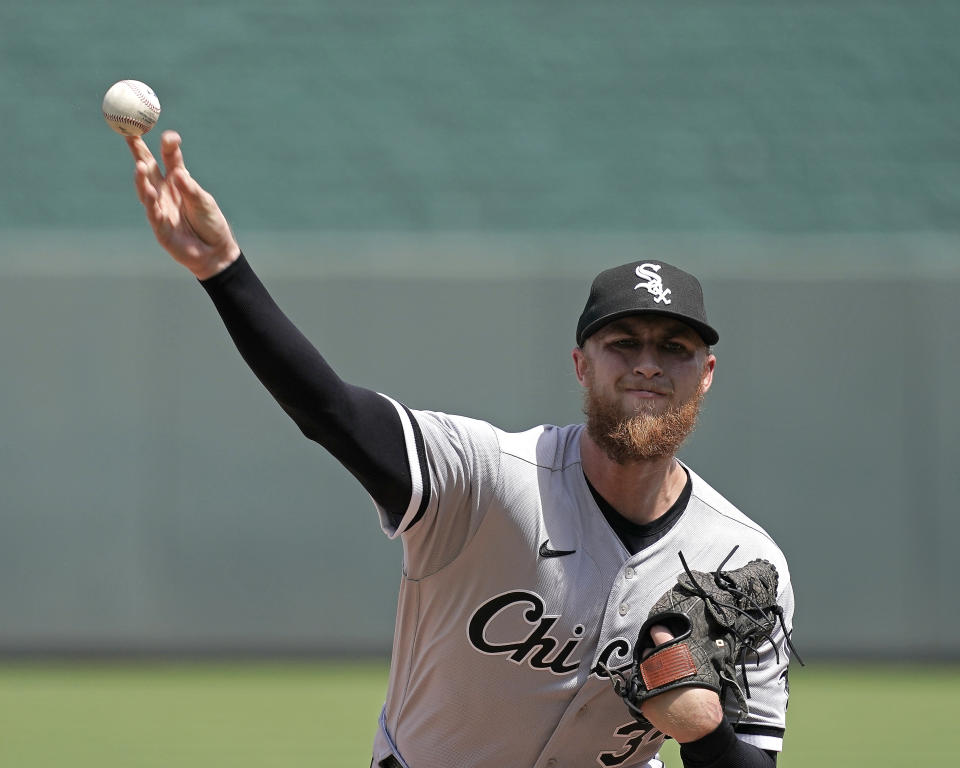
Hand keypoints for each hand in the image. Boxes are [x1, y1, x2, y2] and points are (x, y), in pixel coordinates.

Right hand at [127, 130, 239, 279]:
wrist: (215, 253)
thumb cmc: (210, 223)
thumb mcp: (204, 201)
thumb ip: (191, 188)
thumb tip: (178, 173)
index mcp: (178, 181)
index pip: (169, 157)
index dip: (167, 145)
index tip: (169, 136)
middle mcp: (165, 191)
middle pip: (149, 167)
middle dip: (138, 151)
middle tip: (129, 133)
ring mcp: (160, 208)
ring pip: (146, 190)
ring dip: (142, 178)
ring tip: (141, 165)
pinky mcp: (160, 228)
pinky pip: (153, 213)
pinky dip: (152, 203)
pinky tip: (150, 192)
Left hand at [640, 625, 723, 743]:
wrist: (699, 726)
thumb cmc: (704, 697)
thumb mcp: (700, 669)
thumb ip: (683, 654)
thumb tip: (671, 643)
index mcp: (675, 658)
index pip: (660, 634)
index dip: (658, 631)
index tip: (655, 630)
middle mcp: (658, 667)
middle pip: (648, 652)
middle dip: (653, 654)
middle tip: (662, 661)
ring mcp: (648, 683)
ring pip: (642, 668)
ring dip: (648, 670)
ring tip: (660, 678)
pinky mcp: (642, 698)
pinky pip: (640, 686)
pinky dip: (646, 687)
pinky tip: (657, 692)